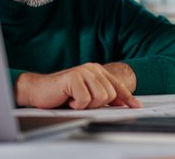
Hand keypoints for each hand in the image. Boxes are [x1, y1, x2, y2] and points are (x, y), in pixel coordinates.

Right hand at [15, 62, 141, 109]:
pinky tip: (68, 99)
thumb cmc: (61, 94)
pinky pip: (85, 100)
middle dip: (97, 104)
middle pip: (110, 94)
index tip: (136, 106)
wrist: (38, 90)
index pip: (117, 85)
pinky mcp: (74, 78)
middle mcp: (92, 69)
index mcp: (97, 71)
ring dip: (87, 104)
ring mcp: (83, 72)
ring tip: (75, 100)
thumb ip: (102, 95)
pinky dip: (76, 105)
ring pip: (100, 97)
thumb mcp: (86, 94)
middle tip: (82, 102)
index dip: (127, 97)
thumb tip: (120, 103)